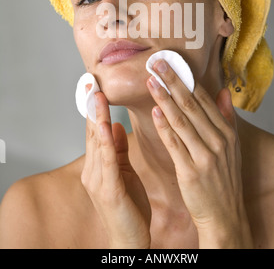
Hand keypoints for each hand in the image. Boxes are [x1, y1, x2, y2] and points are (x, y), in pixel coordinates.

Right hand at [81, 86, 150, 248]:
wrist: (131, 240)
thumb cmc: (129, 207)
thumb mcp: (124, 171)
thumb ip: (117, 148)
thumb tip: (113, 124)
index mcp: (98, 166)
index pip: (96, 131)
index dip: (95, 108)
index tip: (95, 87)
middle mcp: (93, 171)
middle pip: (92, 133)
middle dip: (92, 107)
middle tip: (91, 84)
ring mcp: (98, 181)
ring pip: (97, 144)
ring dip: (96, 119)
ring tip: (97, 97)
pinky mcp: (108, 191)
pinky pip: (108, 163)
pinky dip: (105, 143)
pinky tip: (106, 126)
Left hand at [147, 60, 252, 248]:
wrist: (224, 214)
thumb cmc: (224, 178)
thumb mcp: (232, 146)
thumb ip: (226, 117)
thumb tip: (224, 91)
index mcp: (226, 132)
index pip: (204, 99)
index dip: (186, 79)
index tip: (171, 63)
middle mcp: (218, 140)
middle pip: (192, 104)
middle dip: (173, 81)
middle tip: (157, 63)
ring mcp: (205, 156)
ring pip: (182, 120)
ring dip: (164, 98)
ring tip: (151, 81)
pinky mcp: (191, 171)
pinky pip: (175, 144)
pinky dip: (165, 126)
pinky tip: (154, 111)